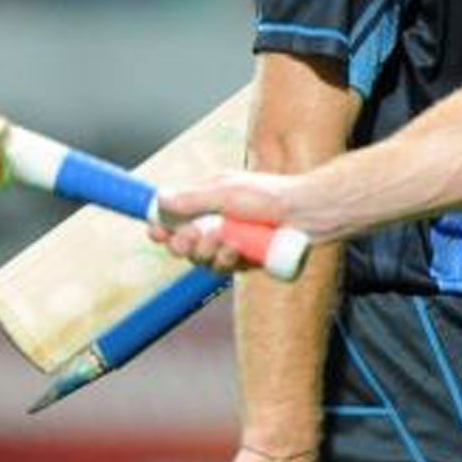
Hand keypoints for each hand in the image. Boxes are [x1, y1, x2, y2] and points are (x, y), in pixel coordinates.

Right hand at [149, 172, 301, 271]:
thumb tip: (159, 198)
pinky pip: (226, 270)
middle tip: (191, 238)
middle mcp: (216, 224)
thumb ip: (192, 199)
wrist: (306, 212)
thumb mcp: (226, 192)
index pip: (174, 220)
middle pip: (183, 246)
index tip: (156, 233)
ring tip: (225, 239)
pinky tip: (238, 251)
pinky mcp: (245, 261)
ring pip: (203, 261)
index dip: (162, 229)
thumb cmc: (269, 195)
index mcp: (207, 204)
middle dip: (184, 244)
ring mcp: (231, 244)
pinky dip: (230, 261)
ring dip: (209, 252)